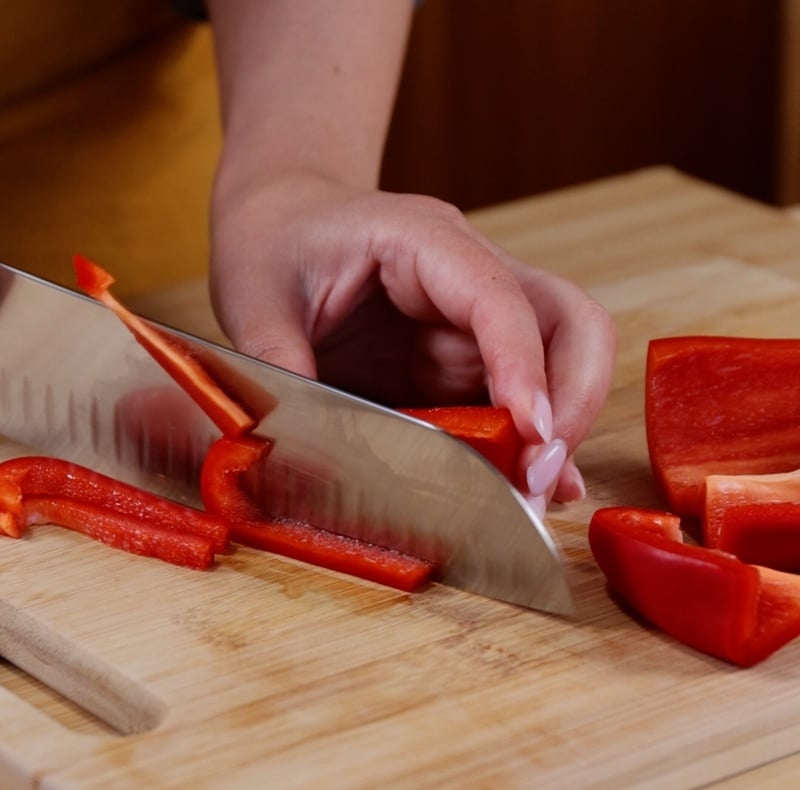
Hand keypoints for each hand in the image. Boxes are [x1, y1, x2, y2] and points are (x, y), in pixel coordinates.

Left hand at [209, 170, 615, 509]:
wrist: (285, 222)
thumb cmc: (277, 242)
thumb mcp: (257, 296)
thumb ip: (278, 360)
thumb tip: (289, 440)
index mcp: (424, 240)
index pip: (500, 298)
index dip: (525, 366)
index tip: (531, 435)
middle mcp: (470, 273)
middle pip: (570, 322)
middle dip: (571, 401)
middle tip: (539, 474)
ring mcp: (474, 318)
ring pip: (561, 361)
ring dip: (558, 430)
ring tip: (534, 493)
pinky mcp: (465, 356)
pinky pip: (521, 394)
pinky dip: (532, 440)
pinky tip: (527, 483)